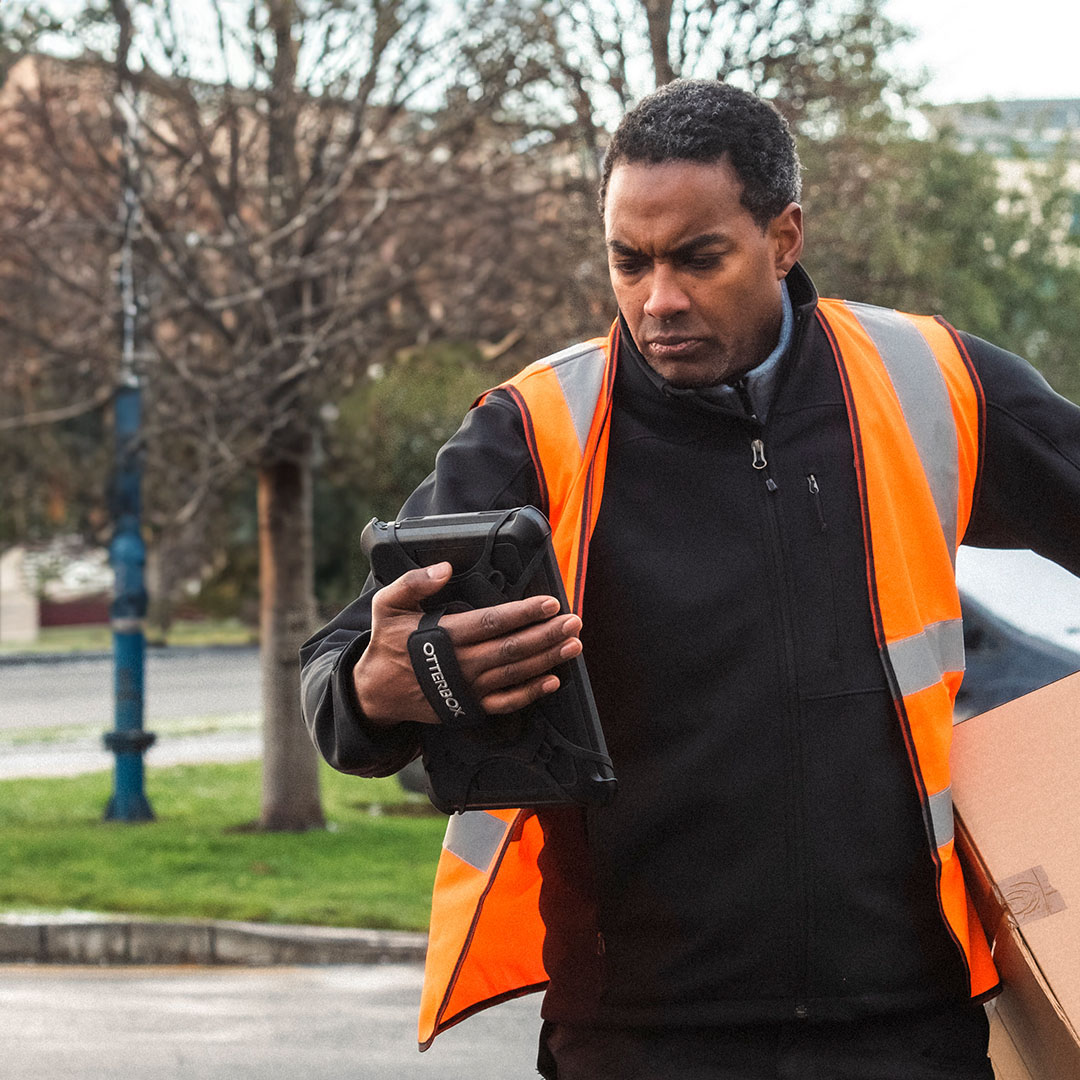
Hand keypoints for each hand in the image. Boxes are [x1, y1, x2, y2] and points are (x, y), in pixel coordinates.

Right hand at [353, 562, 581, 726]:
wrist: (377, 692)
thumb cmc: (388, 643)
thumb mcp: (388, 605)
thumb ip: (414, 584)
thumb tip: (445, 569)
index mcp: (445, 635)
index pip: (493, 622)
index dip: (524, 613)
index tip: (550, 604)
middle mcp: (461, 663)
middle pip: (512, 648)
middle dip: (546, 635)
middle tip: (573, 622)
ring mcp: (468, 688)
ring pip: (515, 673)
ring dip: (547, 659)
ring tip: (573, 645)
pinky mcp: (471, 707)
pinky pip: (506, 703)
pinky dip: (531, 692)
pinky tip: (553, 680)